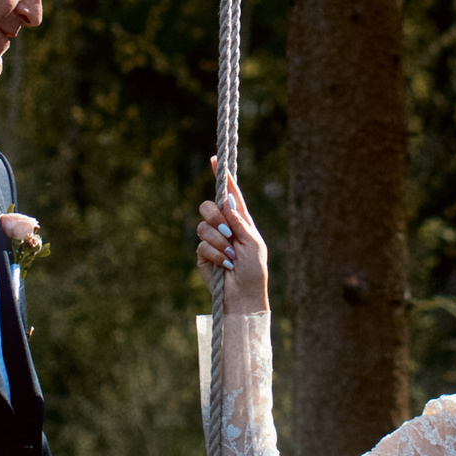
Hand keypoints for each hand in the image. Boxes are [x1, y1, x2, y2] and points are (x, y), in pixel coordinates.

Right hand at [195, 168, 270, 311]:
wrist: (242, 296)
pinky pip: (201, 244)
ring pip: (203, 225)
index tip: (216, 160)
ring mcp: (212, 240)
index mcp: (241, 221)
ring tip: (231, 256)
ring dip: (218, 241)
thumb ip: (240, 222)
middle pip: (209, 206)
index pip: (231, 195)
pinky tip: (225, 264)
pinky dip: (215, 254)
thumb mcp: (253, 243)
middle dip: (215, 217)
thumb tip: (228, 202)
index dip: (223, 177)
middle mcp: (225, 227)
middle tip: (228, 232)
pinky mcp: (202, 254)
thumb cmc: (254, 270)